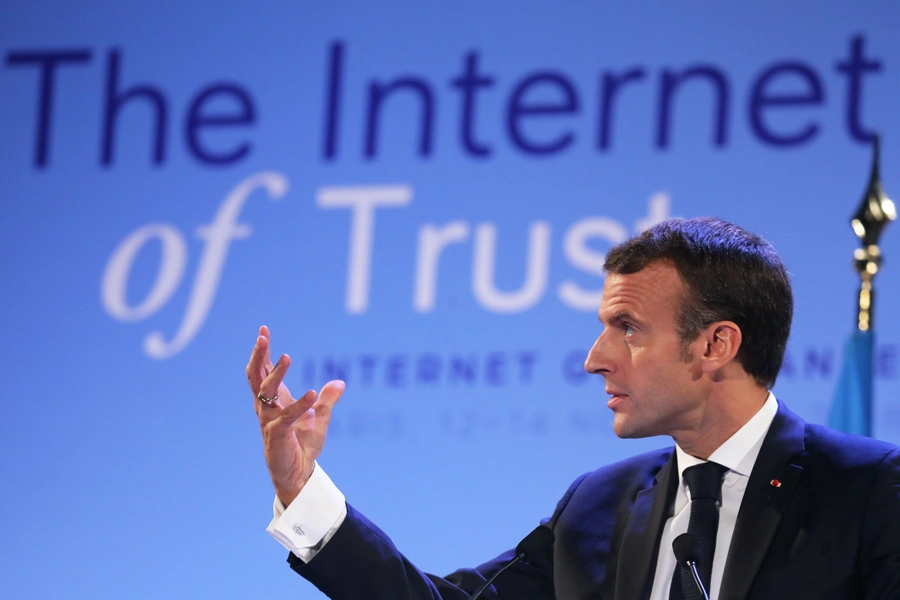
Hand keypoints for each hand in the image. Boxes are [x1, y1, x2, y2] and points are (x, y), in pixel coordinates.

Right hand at [246, 325, 344, 505]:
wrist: (299, 474)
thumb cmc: (303, 445)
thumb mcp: (319, 418)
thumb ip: (327, 400)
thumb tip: (339, 382)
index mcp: (273, 401)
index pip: (262, 371)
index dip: (261, 351)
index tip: (263, 330)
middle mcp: (266, 408)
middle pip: (256, 377)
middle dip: (258, 356)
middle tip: (263, 337)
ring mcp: (269, 421)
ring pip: (266, 392)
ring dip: (276, 374)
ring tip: (287, 357)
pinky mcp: (277, 436)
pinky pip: (287, 416)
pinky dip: (300, 404)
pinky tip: (312, 393)